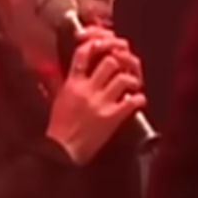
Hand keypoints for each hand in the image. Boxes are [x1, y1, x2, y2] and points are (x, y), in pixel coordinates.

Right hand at [46, 27, 145, 164]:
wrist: (60, 152)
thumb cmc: (59, 130)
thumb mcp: (60, 100)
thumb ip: (72, 84)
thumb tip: (83, 73)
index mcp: (72, 84)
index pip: (84, 53)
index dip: (98, 44)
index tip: (107, 47)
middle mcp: (87, 89)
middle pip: (110, 61)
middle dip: (121, 61)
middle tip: (127, 66)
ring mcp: (100, 102)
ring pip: (123, 77)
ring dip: (133, 80)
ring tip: (134, 85)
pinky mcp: (111, 117)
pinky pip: (132, 100)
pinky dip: (139, 99)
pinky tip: (138, 101)